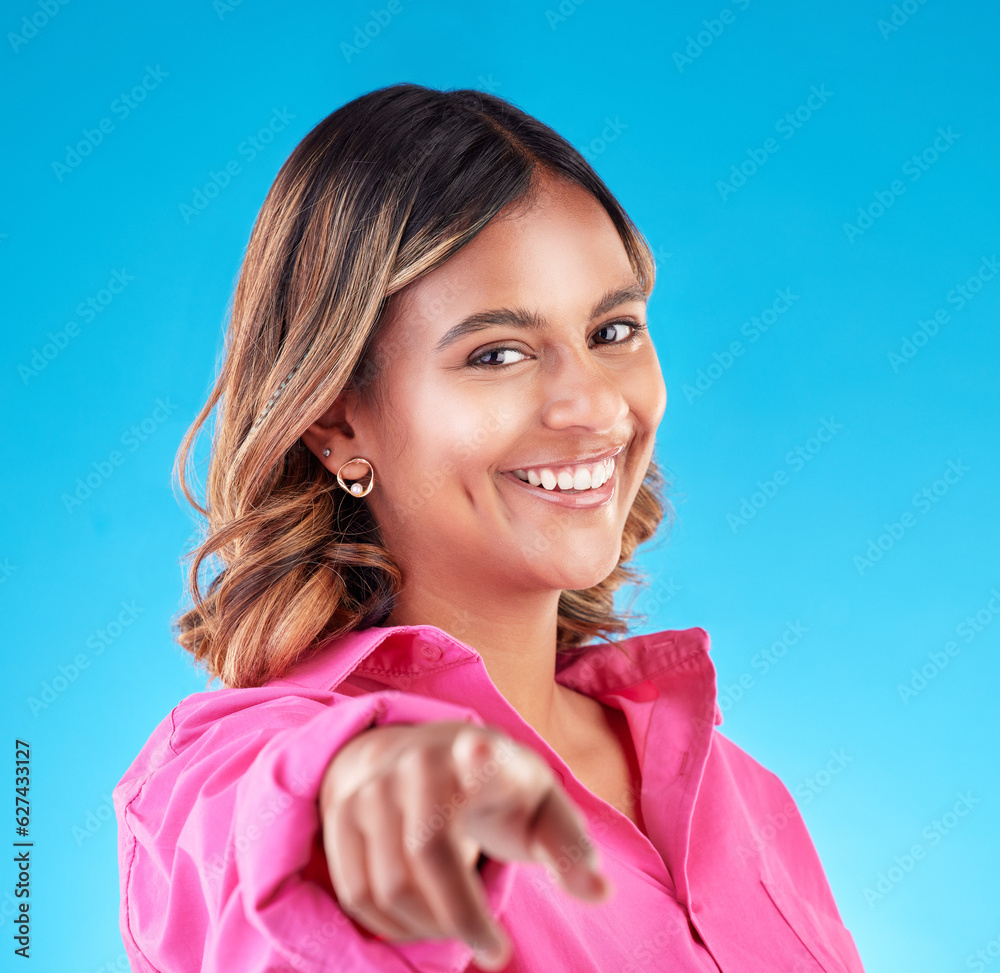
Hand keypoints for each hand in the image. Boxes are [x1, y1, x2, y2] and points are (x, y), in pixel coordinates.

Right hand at [319, 720, 611, 969]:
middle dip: (462, 919)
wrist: (420, 754)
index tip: (480, 753)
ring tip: (458, 927)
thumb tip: (600, 892)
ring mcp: (369, 787)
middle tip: (493, 947)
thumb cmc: (495, 787)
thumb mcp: (540, 805)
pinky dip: (390, 923)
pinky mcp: (338, 814)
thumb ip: (570, 847)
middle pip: (428, 859)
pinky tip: (421, 919)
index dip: (478, 758)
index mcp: (477, 753)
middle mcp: (415, 763)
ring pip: (388, 887)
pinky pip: (357, 894)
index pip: (477, 753)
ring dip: (426, 926)